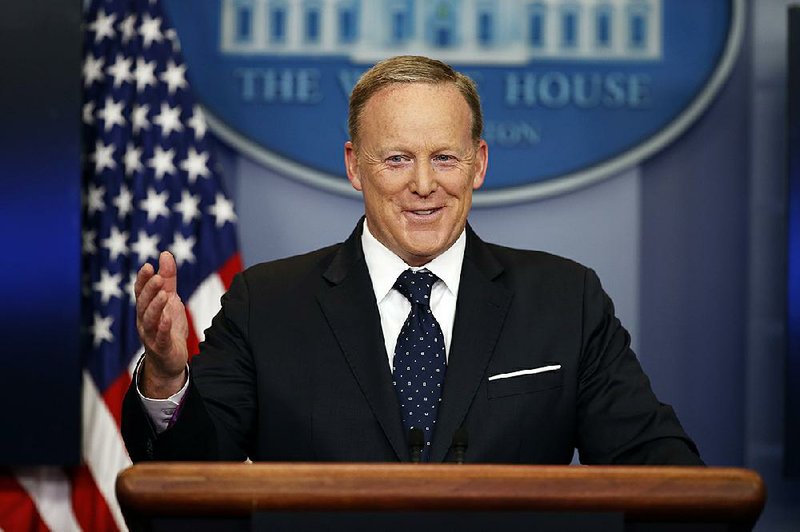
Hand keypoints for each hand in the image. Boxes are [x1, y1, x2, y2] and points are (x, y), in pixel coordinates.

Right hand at [135, 251, 188, 397]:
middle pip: (143, 303)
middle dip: (149, 290)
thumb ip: (168, 278)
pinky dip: (163, 327)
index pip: (140, 292)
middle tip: (158, 277)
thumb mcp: (170, 299)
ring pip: (149, 320)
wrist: (170, 359)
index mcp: (145, 308)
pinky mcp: (161, 347)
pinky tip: (168, 318)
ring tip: (164, 294)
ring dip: (155, 306)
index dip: (143, 280)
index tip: (148, 266)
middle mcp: (144, 320)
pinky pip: (160, 337)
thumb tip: (165, 253)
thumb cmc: (168, 326)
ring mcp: (151, 335)